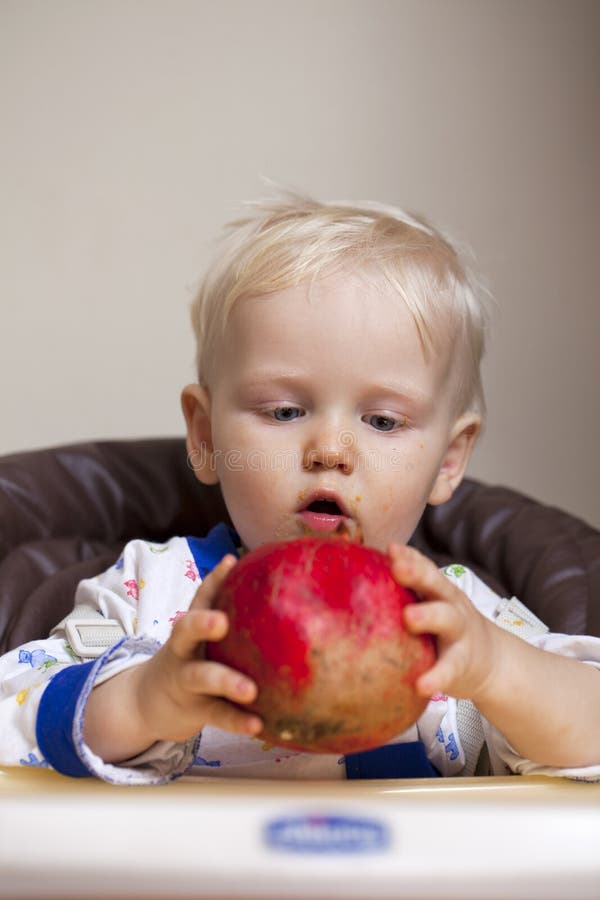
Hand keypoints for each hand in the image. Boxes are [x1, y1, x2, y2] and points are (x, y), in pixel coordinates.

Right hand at [84, 554, 261, 761]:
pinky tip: (258, 725)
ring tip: (251, 691)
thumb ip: (230, 615)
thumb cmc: (192, 659)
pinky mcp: (193, 709)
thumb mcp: (202, 637)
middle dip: (203, 623)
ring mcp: (185, 679)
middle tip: (221, 621)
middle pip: (186, 629)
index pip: (201, 596)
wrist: (148, 702)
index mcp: (191, 627)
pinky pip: (217, 714)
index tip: (231, 563)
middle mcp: (184, 649)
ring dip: (226, 682)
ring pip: (202, 677)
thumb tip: (279, 583)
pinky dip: (237, 720)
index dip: (214, 579)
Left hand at [388, 544, 502, 703]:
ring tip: (409, 618)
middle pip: (437, 584)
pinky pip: (449, 669)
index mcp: (439, 591)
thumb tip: (354, 581)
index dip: (409, 557)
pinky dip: (437, 677)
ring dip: (428, 615)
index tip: (390, 549)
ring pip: (447, 619)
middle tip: (397, 568)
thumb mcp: (433, 605)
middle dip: (418, 574)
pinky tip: (422, 686)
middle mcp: (451, 606)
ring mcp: (459, 633)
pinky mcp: (463, 664)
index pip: (425, 567)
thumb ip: (406, 594)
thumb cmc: (446, 630)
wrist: (493, 663)